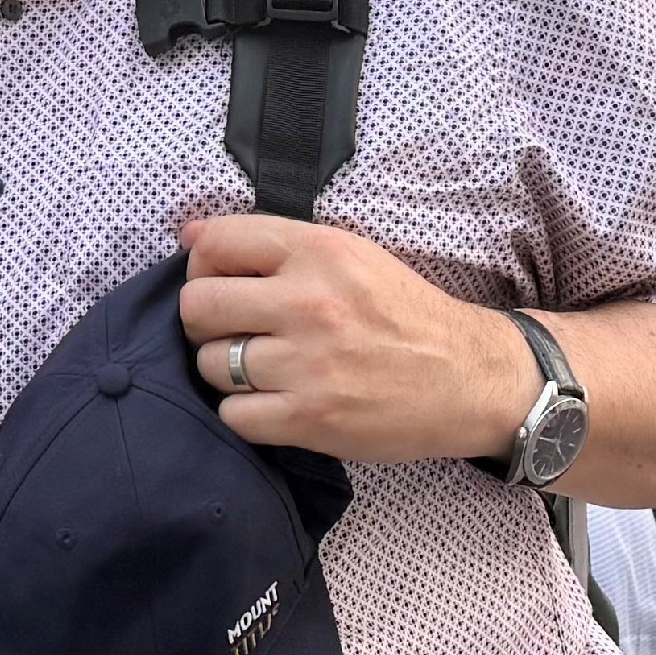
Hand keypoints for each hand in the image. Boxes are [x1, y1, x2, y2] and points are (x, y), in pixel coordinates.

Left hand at [174, 214, 540, 466]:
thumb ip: (276, 245)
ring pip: (210, 364)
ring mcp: (307, 363)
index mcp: (319, 251)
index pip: (218, 242)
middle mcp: (308, 302)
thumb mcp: (351, 255)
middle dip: (204, 322)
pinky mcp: (309, 418)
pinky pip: (233, 415)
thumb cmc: (404, 315)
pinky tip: (272, 404)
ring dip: (225, 371)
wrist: (467, 377)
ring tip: (261, 371)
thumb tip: (188, 236)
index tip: (219, 281)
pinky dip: (244, 414)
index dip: (203, 264)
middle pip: (198, 306)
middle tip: (231, 332)